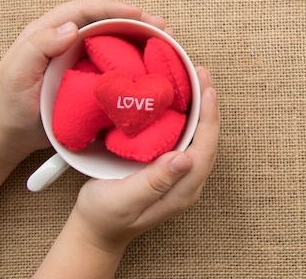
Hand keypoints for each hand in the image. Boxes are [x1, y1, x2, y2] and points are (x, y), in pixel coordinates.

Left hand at [0, 0, 166, 158]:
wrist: (13, 135)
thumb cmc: (11, 104)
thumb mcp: (15, 74)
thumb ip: (37, 47)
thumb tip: (70, 28)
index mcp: (48, 32)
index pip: (83, 11)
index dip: (111, 8)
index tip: (137, 13)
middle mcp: (68, 40)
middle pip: (105, 21)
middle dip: (135, 20)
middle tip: (161, 26)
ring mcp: (82, 58)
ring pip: (115, 39)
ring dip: (141, 37)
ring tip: (166, 40)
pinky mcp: (92, 76)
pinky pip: (117, 61)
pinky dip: (137, 59)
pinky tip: (153, 64)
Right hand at [69, 67, 218, 251]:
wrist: (96, 231)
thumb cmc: (104, 217)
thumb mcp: (123, 200)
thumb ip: (153, 182)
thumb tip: (184, 159)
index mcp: (182, 191)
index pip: (204, 150)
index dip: (209, 119)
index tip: (208, 91)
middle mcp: (187, 182)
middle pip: (207, 139)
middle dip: (208, 106)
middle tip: (202, 74)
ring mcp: (180, 175)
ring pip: (198, 137)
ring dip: (199, 108)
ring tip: (196, 80)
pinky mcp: (170, 169)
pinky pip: (186, 138)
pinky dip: (187, 116)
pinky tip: (180, 100)